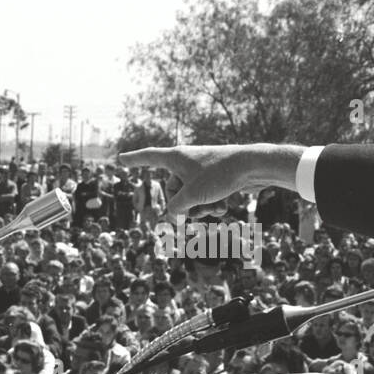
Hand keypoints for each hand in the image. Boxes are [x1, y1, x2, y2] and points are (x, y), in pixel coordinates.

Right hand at [118, 145, 302, 216]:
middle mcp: (187, 162)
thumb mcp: (192, 195)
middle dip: (183, 205)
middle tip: (195, 209)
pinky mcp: (216, 180)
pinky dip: (213, 205)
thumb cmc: (220, 175)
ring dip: (201, 208)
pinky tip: (224, 206)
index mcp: (176, 157)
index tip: (120, 159)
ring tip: (213, 207)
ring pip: (191, 198)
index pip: (148, 157)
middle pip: (172, 190)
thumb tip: (173, 216)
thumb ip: (176, 208)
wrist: (253, 166)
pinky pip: (206, 198)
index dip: (133, 160)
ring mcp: (202, 172)